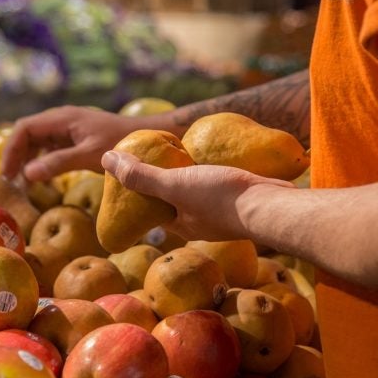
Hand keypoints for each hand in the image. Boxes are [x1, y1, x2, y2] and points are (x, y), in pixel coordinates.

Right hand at [1, 105, 140, 181]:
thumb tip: (27, 174)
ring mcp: (67, 128)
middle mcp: (61, 119)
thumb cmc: (120, 142)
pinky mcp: (74, 137)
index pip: (24, 128)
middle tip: (11, 181)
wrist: (145, 135)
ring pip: (37, 140)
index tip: (8, 173)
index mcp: (62, 118)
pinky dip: (41, 160)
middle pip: (27, 133)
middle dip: (16, 155)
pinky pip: (50, 146)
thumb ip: (58, 163)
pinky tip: (41, 178)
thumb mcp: (89, 155)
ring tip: (22, 182)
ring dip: (27, 159)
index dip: (11, 150)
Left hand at [101, 150, 295, 241]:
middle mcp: (201, 223)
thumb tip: (106, 159)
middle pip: (176, 200)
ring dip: (191, 175)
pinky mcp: (242, 199)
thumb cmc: (219, 198)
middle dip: (166, 182)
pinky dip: (213, 171)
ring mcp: (223, 213)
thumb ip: (141, 175)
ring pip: (200, 192)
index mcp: (181, 225)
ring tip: (184, 151)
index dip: (140, 191)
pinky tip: (214, 153)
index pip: (153, 209)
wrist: (271, 206)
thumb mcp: (173, 185)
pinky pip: (221, 184)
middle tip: (157, 155)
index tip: (133, 169)